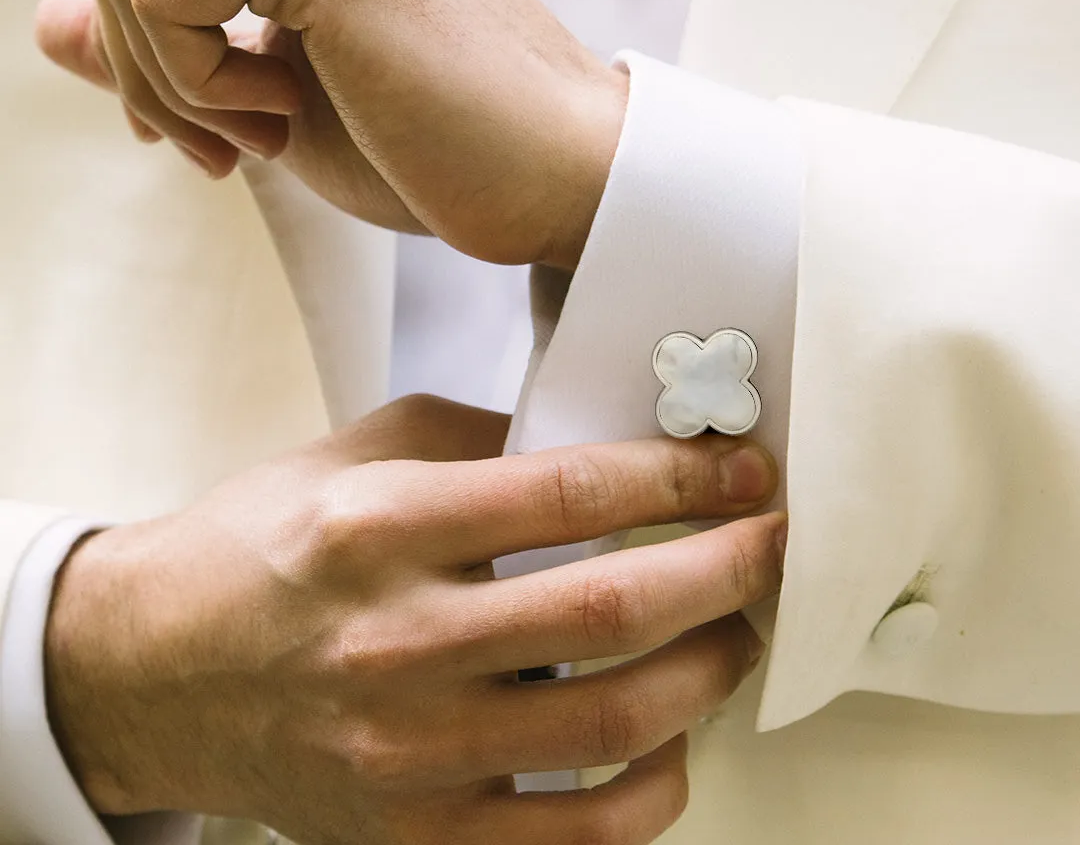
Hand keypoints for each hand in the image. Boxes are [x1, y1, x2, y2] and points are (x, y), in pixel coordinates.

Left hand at [35, 0, 628, 268]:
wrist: (555, 175)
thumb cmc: (439, 143)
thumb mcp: (273, 95)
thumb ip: (162, 44)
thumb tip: (45, 20)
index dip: (150, 54)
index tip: (215, 134)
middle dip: (148, 74)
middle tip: (237, 148)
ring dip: (173, 84)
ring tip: (274, 131)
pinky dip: (196, 84)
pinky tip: (285, 114)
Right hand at [46, 396, 783, 844]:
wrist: (157, 669)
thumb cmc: (264, 546)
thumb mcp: (358, 455)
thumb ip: (479, 440)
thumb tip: (600, 445)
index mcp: (380, 528)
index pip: (570, 492)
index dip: (679, 475)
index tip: (740, 469)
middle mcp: (397, 643)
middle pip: (614, 604)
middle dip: (727, 565)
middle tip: (770, 540)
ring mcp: (410, 753)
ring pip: (615, 721)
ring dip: (709, 668)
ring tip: (734, 628)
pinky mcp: (419, 834)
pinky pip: (579, 835)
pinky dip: (654, 786)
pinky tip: (669, 736)